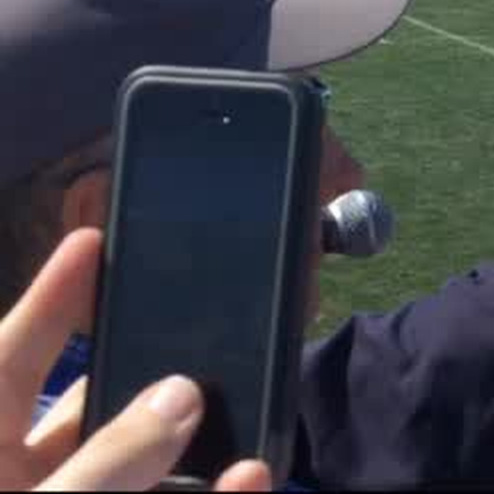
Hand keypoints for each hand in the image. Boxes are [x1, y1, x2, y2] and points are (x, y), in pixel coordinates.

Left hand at [0, 229, 270, 490]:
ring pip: (148, 464)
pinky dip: (221, 492)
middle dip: (153, 369)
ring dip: (202, 440)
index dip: (53, 295)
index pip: (13, 352)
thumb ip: (109, 456)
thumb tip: (182, 396)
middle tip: (204, 332)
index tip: (92, 242)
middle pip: (96, 406)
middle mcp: (27, 479)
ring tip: (249, 409)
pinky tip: (251, 475)